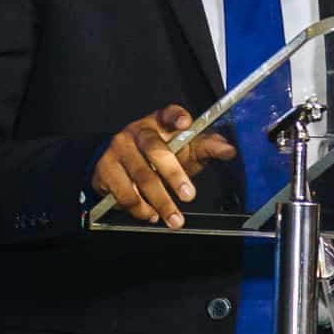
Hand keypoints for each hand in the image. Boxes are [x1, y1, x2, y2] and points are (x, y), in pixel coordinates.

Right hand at [91, 104, 236, 229]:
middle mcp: (136, 132)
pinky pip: (122, 192)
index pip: (168, 113)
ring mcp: (117, 150)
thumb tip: (231, 150)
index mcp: (159, 121)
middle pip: (155, 151)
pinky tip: (150, 215)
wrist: (122, 164)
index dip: (176, 116)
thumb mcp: (186, 147)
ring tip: (175, 220)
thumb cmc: (162, 153)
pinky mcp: (103, 170)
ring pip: (140, 177)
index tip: (186, 122)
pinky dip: (138, 208)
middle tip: (190, 196)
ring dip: (159, 201)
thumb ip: (207, 147)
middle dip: (174, 175)